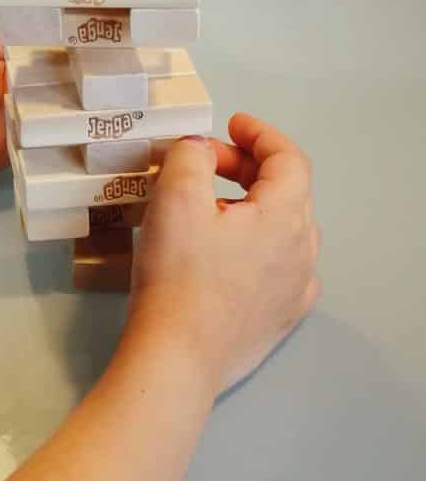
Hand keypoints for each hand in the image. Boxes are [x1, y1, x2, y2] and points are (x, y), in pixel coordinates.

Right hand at [128, 113, 320, 395]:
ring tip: (208, 209)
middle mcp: (303, 250)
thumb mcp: (176, 197)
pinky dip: (255, 245)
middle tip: (203, 163)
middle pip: (286, 191)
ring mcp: (296, 288)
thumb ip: (191, 156)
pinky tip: (226, 255)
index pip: (288, 158)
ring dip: (250, 207)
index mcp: (286, 215)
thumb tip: (199, 149)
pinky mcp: (280, 317)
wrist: (178, 357)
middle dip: (246, 167)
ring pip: (282, 230)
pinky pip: (278, 266)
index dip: (259, 133)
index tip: (231, 123)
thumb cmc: (178, 274)